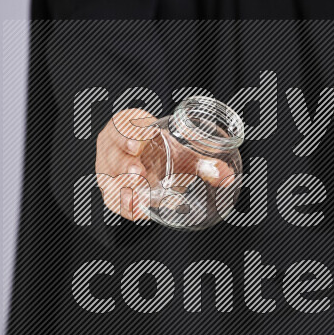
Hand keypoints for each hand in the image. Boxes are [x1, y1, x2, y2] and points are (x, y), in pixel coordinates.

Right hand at [95, 108, 238, 222]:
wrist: (147, 163)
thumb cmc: (164, 153)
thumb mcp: (183, 154)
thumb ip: (204, 164)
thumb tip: (226, 176)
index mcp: (127, 126)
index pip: (124, 123)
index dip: (133, 129)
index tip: (148, 134)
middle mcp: (112, 146)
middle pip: (113, 152)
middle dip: (124, 162)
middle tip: (138, 172)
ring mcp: (106, 168)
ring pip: (108, 177)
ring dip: (122, 188)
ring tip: (138, 198)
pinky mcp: (109, 189)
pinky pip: (112, 198)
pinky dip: (124, 206)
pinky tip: (138, 211)